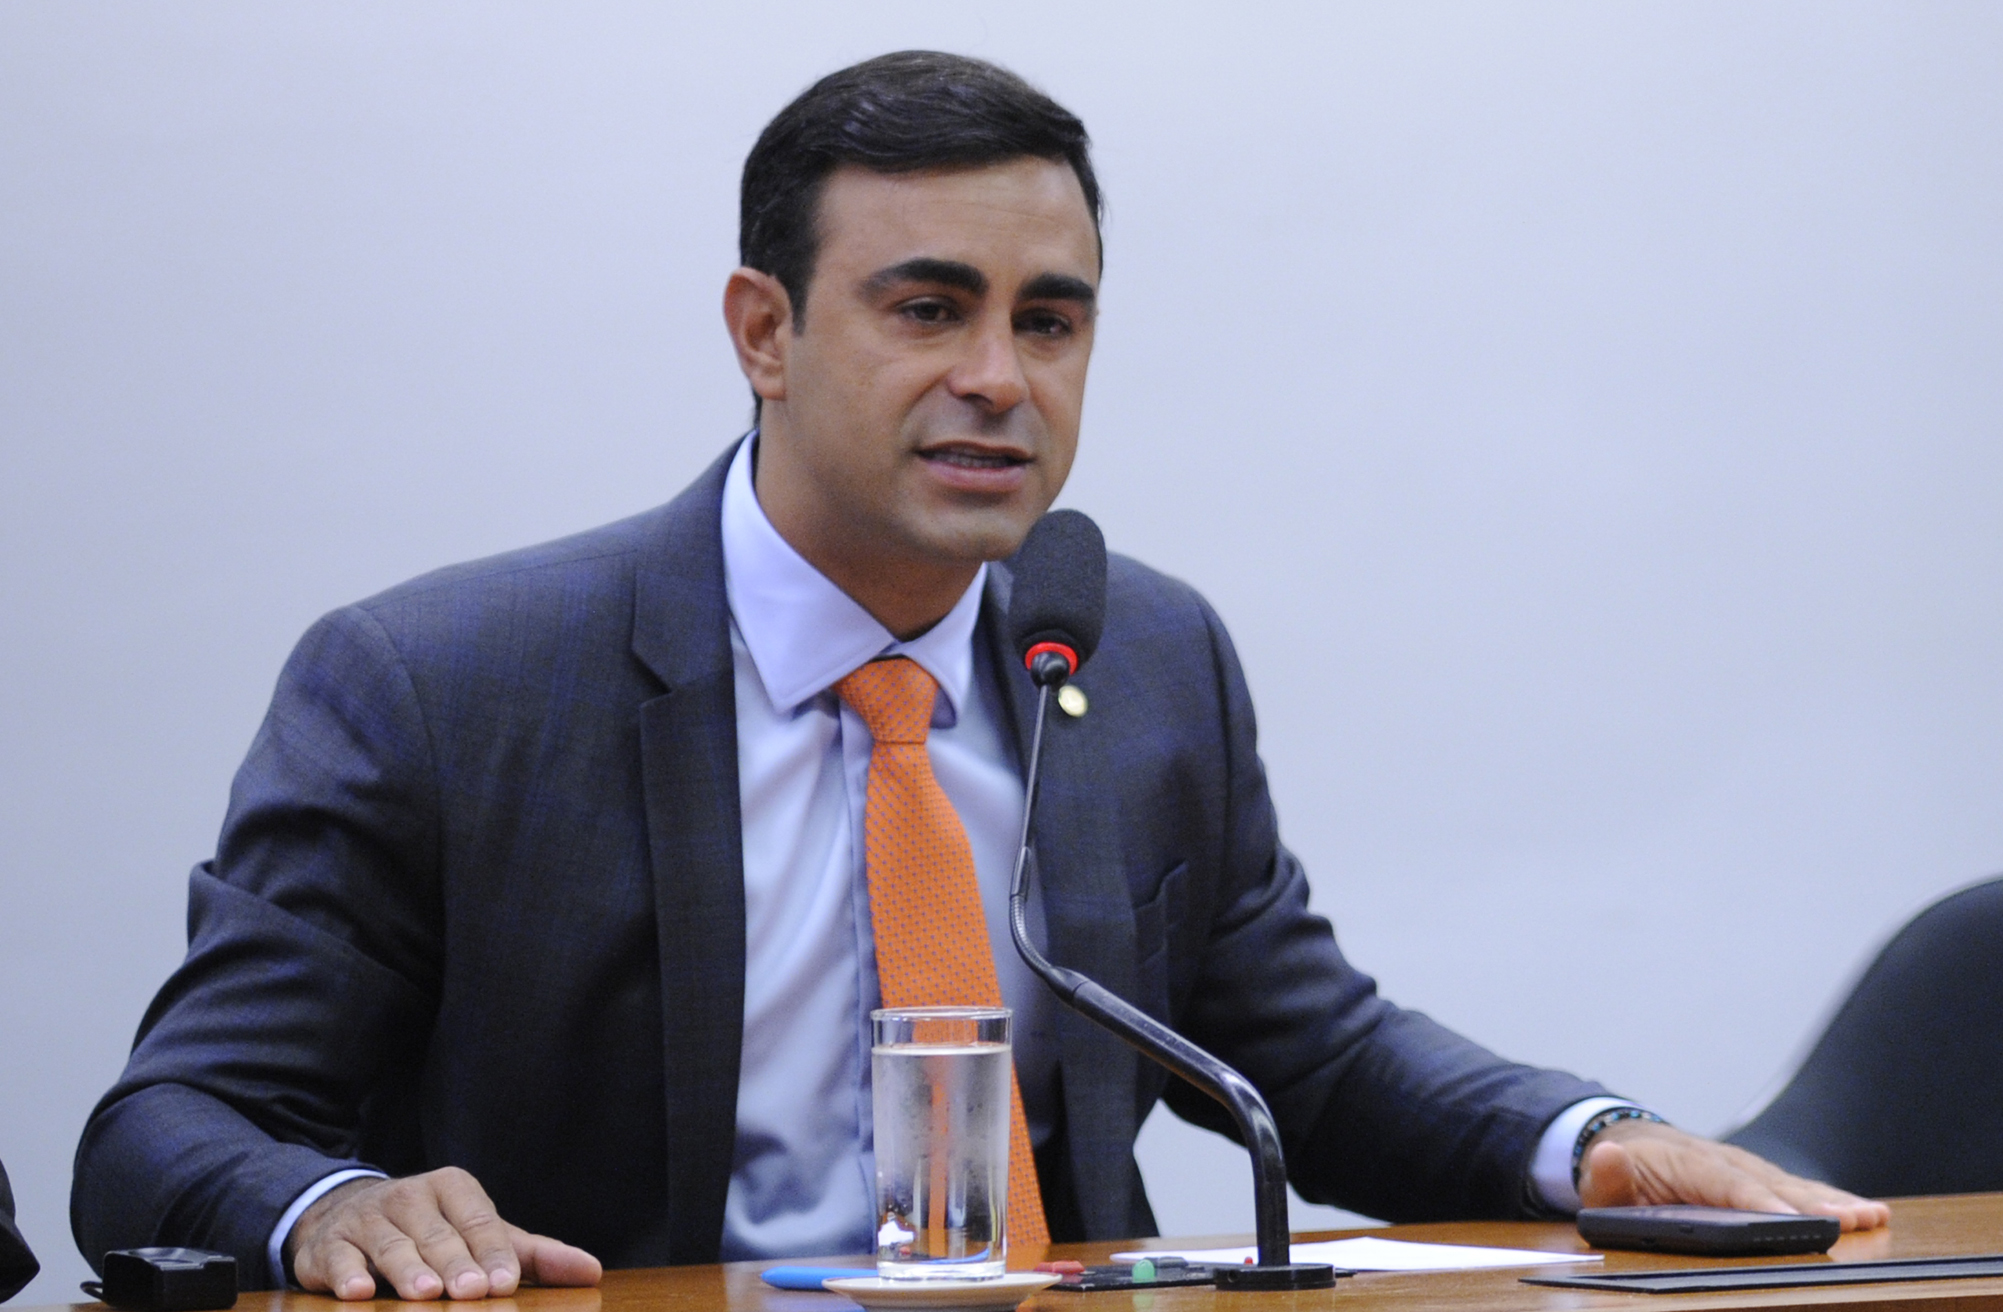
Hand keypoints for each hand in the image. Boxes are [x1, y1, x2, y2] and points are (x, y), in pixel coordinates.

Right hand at [287, 1167, 603, 1300]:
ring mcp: (368, 1218)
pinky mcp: (330, 1245)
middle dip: (455, 1264)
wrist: (349, 1216)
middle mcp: (409, 1196)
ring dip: (408, 1270)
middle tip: (471, 1292)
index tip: (504, 1284)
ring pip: (391, 1245)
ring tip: (426, 1294)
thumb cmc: (434, 1231)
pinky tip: (357, 1292)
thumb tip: (592, 1271)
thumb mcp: (483, 1236)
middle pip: (437, 1235)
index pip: (479, 1220)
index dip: (492, 1252)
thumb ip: (534, 1255)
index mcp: (453, 1187)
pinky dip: (347, 1274)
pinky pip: (339, 1258)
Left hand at [1578, 1120, 1889, 1231]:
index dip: (1756, 1200)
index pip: (1722, 1181)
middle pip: (1770, 1182)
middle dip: (1811, 1202)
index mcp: (1684, 1160)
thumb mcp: (1599, 1182)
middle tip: (1852, 1220)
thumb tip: (1606, 1153)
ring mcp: (1742, 1167)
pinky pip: (1794, 1189)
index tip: (1786, 1217)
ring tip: (1871, 1216)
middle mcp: (1720, 1158)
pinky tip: (1865, 1213)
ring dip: (1831, 1201)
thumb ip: (1605, 1176)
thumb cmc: (1618, 1175)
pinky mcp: (1757, 1179)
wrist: (1623, 1143)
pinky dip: (1829, 1200)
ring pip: (1790, 1184)